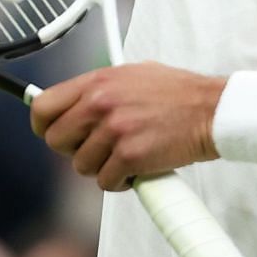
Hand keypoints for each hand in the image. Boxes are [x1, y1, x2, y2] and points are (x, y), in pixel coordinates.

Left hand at [30, 64, 226, 191]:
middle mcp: (100, 103)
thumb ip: (100, 88)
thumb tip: (71, 103)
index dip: (44, 127)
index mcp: (97, 81)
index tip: (54, 135)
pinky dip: (120, 182)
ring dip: (101, 168)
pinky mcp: (130, 156)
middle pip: (56, 141)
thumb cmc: (179, 94)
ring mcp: (114, 130)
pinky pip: (105, 182)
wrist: (213, 110)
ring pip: (81, 166)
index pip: (43, 106)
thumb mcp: (134, 75)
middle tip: (100, 149)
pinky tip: (137, 170)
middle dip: (75, 150)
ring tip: (124, 158)